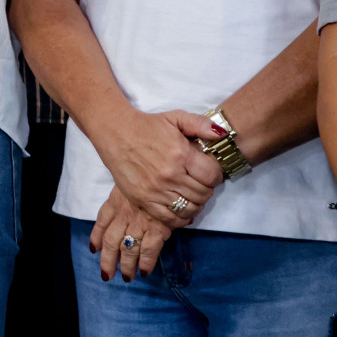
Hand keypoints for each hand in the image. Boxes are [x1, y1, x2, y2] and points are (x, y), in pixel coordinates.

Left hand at [89, 185, 171, 281]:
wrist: (165, 175)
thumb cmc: (148, 177)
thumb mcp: (130, 182)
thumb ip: (126, 195)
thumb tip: (122, 206)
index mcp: (116, 201)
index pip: (102, 221)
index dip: (96, 236)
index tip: (94, 249)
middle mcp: (124, 214)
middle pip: (110, 241)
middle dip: (108, 260)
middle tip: (107, 274)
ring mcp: (139, 223)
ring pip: (127, 249)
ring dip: (125, 265)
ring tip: (126, 277)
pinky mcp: (156, 229)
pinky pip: (148, 250)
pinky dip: (145, 262)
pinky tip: (144, 271)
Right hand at [90, 108, 224, 223]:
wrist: (114, 131)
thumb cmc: (146, 125)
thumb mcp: (175, 118)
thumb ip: (201, 124)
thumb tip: (222, 134)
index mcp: (180, 154)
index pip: (212, 176)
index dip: (215, 175)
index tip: (208, 172)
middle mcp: (169, 174)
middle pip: (203, 194)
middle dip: (206, 189)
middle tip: (199, 183)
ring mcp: (155, 189)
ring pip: (189, 209)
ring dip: (195, 204)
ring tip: (190, 195)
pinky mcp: (142, 199)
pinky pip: (169, 218)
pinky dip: (179, 217)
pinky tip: (179, 207)